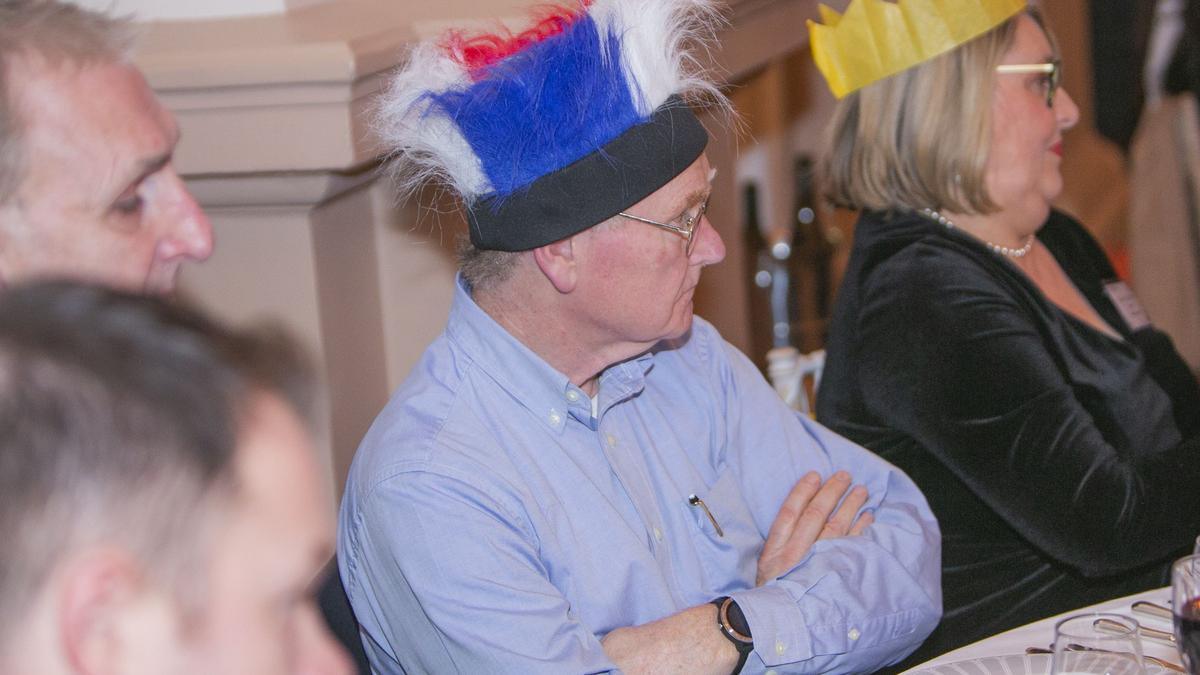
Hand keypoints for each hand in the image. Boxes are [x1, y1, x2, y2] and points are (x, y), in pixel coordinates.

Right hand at [756, 471, 872, 585]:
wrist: (778, 628)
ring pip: (836, 528)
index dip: (802, 492)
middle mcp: (795, 556)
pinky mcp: (834, 577)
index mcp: (774, 552)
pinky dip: (861, 530)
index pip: (789, 513)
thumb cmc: (771, 595)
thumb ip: (779, 545)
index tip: (814, 475)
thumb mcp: (765, 569)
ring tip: (861, 491)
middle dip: (831, 493)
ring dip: (850, 506)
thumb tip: (801, 515)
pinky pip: (852, 548)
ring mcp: (816, 566)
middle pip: (815, 516)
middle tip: (844, 476)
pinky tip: (868, 517)